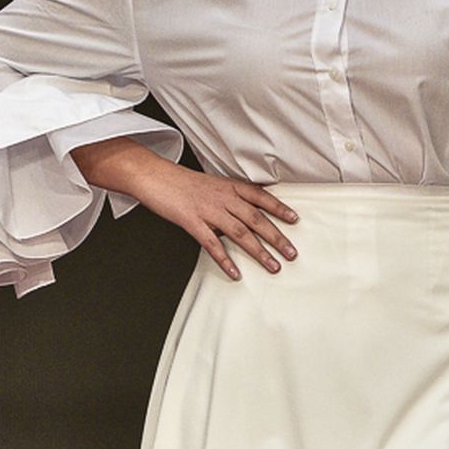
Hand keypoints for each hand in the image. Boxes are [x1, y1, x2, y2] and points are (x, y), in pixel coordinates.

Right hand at [132, 161, 300, 279]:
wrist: (154, 176)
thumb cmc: (181, 182)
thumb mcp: (211, 184)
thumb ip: (229, 197)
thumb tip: (245, 211)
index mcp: (229, 187)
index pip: (260, 197)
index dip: (279, 208)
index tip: (294, 219)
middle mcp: (223, 198)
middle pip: (256, 219)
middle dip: (276, 237)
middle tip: (291, 253)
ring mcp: (208, 210)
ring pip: (240, 233)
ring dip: (259, 252)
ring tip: (273, 266)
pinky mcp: (192, 222)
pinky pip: (212, 244)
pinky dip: (225, 260)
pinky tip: (235, 272)